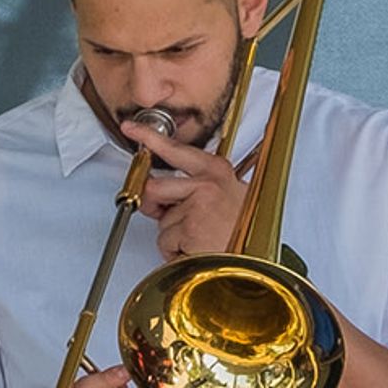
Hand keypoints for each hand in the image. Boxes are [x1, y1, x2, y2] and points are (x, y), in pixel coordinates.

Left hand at [127, 117, 254, 262]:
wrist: (256, 259)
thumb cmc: (244, 233)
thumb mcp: (224, 200)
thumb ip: (191, 191)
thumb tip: (158, 198)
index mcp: (216, 171)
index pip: (176, 150)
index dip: (149, 138)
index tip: (131, 128)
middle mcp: (207, 184)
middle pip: (154, 188)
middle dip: (154, 207)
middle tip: (167, 216)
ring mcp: (198, 205)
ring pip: (161, 223)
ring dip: (173, 238)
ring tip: (201, 240)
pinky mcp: (190, 228)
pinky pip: (166, 243)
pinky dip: (177, 254)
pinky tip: (199, 251)